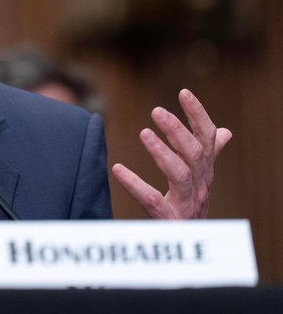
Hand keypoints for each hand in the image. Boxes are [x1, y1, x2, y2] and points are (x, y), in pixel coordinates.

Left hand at [112, 89, 231, 219]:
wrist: (192, 250)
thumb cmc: (191, 208)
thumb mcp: (201, 179)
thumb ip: (208, 154)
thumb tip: (224, 131)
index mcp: (205, 171)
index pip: (207, 138)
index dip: (198, 115)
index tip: (183, 92)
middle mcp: (201, 185)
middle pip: (195, 153)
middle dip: (178, 130)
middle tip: (157, 111)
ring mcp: (187, 203)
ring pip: (181, 174)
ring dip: (162, 152)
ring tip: (144, 133)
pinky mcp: (170, 220)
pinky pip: (153, 200)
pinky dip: (135, 184)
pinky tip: (118, 170)